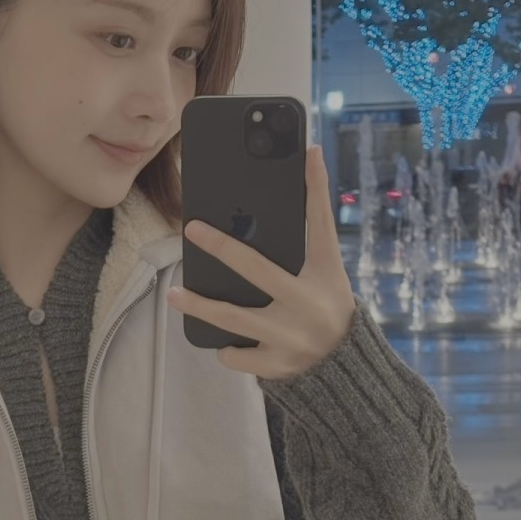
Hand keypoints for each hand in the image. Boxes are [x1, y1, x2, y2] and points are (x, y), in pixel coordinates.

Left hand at [167, 144, 356, 379]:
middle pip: (257, 271)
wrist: (346, 366)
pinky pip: (235, 355)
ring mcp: (290, 339)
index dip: (313, 188)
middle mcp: (306, 305)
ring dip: (200, 306)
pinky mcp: (276, 366)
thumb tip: (309, 162)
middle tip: (192, 229)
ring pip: (232, 320)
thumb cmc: (328, 304)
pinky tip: (226, 341)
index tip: (304, 152)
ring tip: (174, 294)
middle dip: (221, 247)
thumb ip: (315, 225)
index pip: (318, 224)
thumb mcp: (328, 268)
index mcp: (323, 275)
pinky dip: (227, 348)